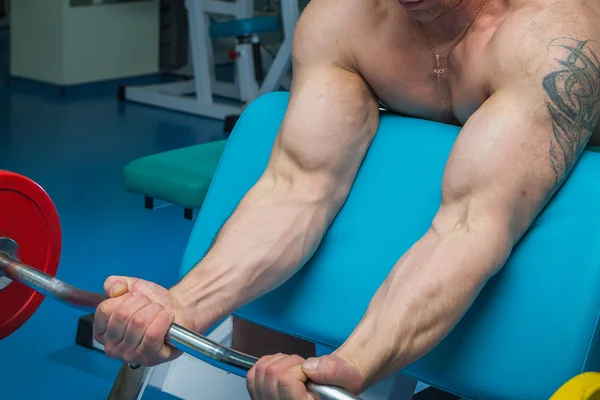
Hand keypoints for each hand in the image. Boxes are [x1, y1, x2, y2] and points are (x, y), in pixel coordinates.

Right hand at [94, 276, 196, 365]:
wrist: (177, 312)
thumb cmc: (154, 304)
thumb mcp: (132, 287)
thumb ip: (115, 283)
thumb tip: (114, 290)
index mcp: (102, 331)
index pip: (105, 309)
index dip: (124, 297)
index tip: (135, 298)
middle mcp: (112, 347)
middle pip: (122, 315)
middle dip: (142, 302)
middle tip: (150, 306)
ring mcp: (130, 355)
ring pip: (139, 323)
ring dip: (155, 310)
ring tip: (159, 312)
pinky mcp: (149, 358)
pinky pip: (153, 334)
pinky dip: (163, 320)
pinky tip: (166, 318)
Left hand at [246, 353, 363, 399]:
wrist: (334, 385)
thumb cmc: (341, 384)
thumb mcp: (347, 375)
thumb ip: (333, 370)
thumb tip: (310, 367)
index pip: (286, 381)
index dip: (299, 369)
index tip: (310, 372)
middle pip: (271, 373)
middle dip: (291, 363)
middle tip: (305, 370)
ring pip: (261, 372)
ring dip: (279, 362)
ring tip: (296, 370)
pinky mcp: (260, 397)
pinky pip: (253, 374)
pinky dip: (267, 364)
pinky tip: (282, 368)